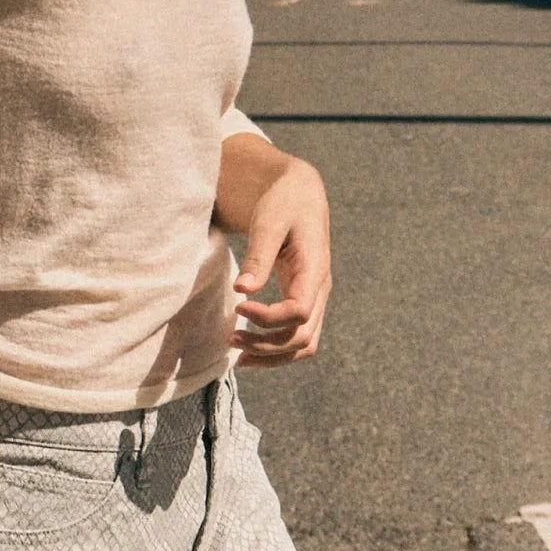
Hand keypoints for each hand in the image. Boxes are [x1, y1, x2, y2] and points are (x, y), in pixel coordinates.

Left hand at [232, 156, 331, 366]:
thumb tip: (243, 289)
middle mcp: (320, 289)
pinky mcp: (304, 301)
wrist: (299, 194)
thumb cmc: (284, 203)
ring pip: (304, 345)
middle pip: (303, 337)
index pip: (299, 312)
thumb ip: (258, 256)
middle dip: (266, 345)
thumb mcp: (269, 221)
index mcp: (315, 270)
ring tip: (238, 356)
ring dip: (272, 355)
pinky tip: (249, 350)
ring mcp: (315, 298)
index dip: (268, 319)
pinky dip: (276, 350)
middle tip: (230, 339)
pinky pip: (298, 337)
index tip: (239, 307)